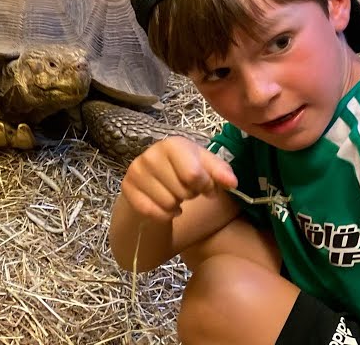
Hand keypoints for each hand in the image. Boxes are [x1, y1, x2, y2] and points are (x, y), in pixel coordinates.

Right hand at [120, 136, 237, 221]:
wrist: (154, 178)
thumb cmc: (184, 169)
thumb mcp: (206, 166)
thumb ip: (222, 172)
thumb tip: (232, 183)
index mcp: (173, 144)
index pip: (194, 175)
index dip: (205, 186)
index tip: (205, 186)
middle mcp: (151, 154)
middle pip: (182, 191)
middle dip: (190, 195)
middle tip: (186, 190)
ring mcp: (137, 171)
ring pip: (167, 204)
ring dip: (176, 205)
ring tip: (174, 195)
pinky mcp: (127, 188)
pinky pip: (153, 213)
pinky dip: (163, 215)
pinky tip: (164, 206)